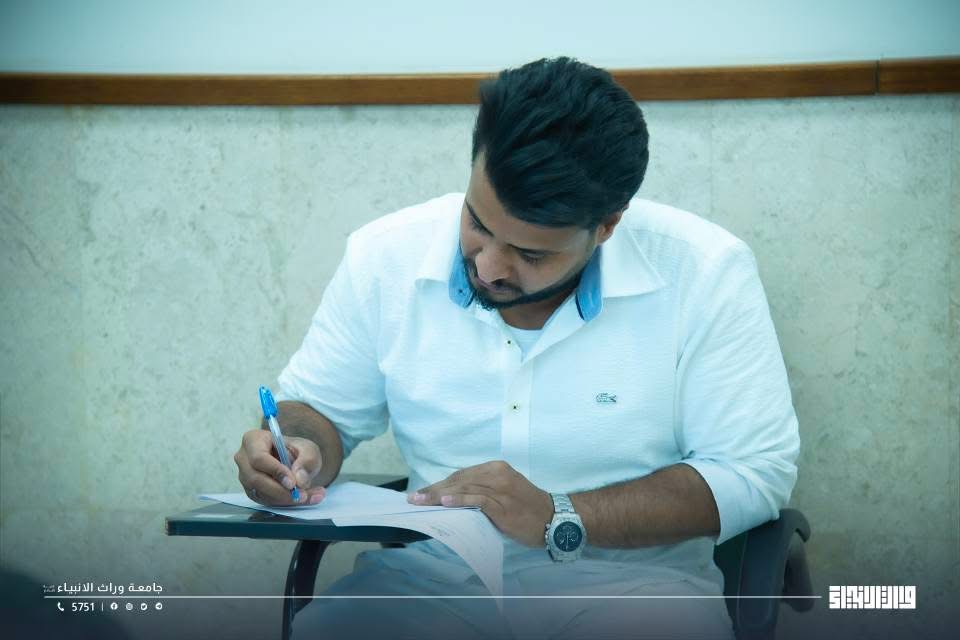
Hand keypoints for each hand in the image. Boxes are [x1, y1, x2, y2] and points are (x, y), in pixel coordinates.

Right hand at [233, 429, 326, 505]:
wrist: (296, 461)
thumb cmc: (297, 450)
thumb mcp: (308, 449)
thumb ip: (307, 460)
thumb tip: (299, 479)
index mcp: (253, 440)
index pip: (258, 458)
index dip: (275, 471)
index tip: (293, 482)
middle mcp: (244, 459)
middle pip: (256, 479)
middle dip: (281, 491)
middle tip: (304, 495)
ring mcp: (245, 477)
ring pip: (261, 493)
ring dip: (287, 499)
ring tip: (312, 496)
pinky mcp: (252, 492)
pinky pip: (266, 502)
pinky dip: (286, 503)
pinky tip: (304, 499)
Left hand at [407, 460, 552, 546]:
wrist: (555, 518)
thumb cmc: (527, 508)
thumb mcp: (503, 493)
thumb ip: (481, 492)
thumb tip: (453, 500)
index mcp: (496, 468)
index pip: (461, 475)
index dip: (440, 484)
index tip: (423, 493)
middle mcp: (497, 474)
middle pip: (459, 480)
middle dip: (435, 489)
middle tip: (414, 498)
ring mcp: (501, 489)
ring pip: (465, 488)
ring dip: (440, 495)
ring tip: (422, 501)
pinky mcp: (503, 504)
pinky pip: (478, 500)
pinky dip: (461, 500)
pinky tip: (446, 502)